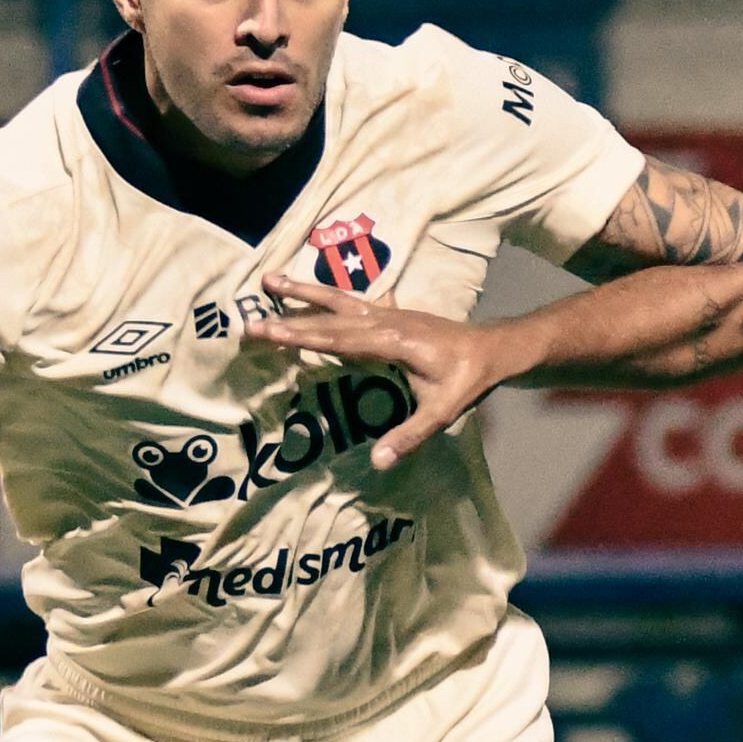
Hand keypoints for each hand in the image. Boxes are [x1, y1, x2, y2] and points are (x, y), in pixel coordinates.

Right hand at [247, 275, 513, 469]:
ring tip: (268, 279)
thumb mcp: (442, 412)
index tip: (267, 332)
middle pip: (328, 318)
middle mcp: (386, 320)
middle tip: (249, 320)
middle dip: (287, 318)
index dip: (300, 335)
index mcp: (393, 340)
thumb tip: (377, 462)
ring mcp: (387, 313)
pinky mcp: (390, 313)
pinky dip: (325, 296)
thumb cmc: (468, 379)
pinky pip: (350, 303)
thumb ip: (409, 436)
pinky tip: (309, 291)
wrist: (493, 348)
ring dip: (302, 291)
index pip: (337, 338)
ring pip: (337, 299)